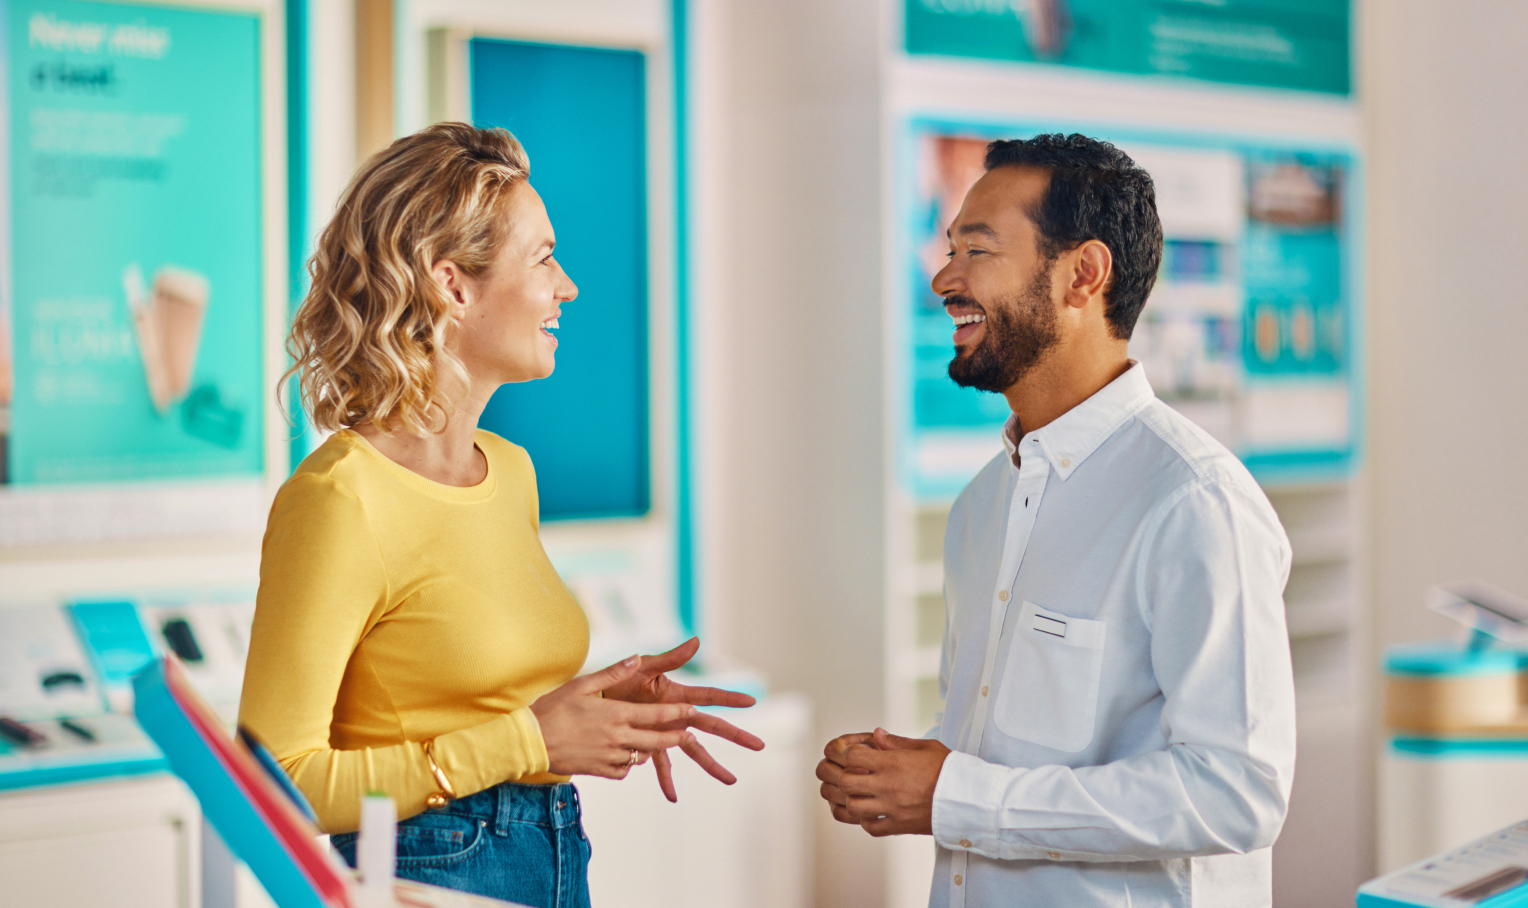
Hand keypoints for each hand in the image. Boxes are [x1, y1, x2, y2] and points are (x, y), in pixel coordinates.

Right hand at [529, 656, 700, 778]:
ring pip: (641, 756)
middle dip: (676, 737)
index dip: (678, 714)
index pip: (657, 714)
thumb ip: (613, 673)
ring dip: (650, 749)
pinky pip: (623, 770)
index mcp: (616, 714)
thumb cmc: (553, 708)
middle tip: (690, 735)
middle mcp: (618, 737)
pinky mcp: (599, 770)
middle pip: (657, 740)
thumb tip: (636, 657)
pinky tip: (625, 755)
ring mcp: (609, 756)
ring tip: (655, 741)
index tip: (692, 712)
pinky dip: (628, 764)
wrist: (531, 742)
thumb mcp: (582, 684)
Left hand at [600, 637, 764, 801]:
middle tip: (759, 745)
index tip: (752, 701)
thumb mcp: (645, 666)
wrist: (597, 697)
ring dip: (712, 765)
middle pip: (712, 727)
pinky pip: (661, 765)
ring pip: (695, 751)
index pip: (710, 696)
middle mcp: (677, 715)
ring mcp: (665, 731)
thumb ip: (671, 658)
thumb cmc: (622, 677)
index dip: (730, 698)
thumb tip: (697, 640)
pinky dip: (666, 781)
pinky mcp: (650, 744)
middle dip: (736, 735)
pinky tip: (672, 797)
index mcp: (678, 695)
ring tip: (730, 780)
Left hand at [826, 728, 950, 835]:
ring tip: (855, 794)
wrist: (969, 798)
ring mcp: (892, 808)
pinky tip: (870, 812)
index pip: (851, 756)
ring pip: (852, 808)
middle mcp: (888, 786)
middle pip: (845, 782)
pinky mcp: (899, 826)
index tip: (852, 754)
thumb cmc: (950, 770)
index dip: (846, 753)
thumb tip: (877, 735)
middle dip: (840, 776)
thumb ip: (897, 742)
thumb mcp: (926, 747)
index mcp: (893, 764)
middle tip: (845, 773)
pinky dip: (865, 821)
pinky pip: (870, 828)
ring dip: (849, 799)